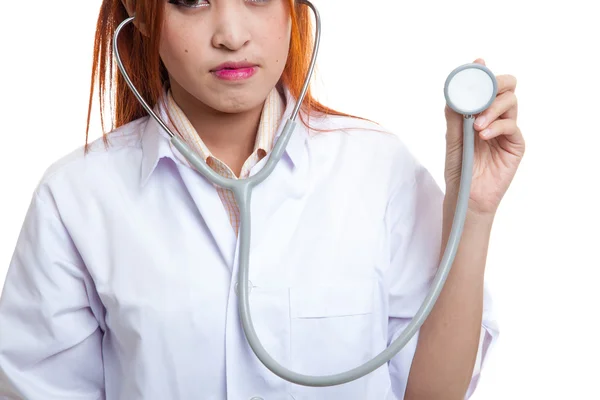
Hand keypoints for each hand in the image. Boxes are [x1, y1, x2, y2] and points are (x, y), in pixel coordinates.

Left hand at [444, 58, 524, 217]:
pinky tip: (483, 135)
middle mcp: (495, 117)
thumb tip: (452, 94)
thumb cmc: (459, 168)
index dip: (484, 73)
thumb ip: (454, 117)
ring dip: (493, 109)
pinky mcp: (516, 144)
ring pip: (511, 103)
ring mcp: (507, 130)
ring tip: (477, 127)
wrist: (466, 195)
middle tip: (484, 92)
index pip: (487, 87)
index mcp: (479, 113)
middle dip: (496, 84)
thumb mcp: (451, 140)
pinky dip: (497, 127)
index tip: (478, 63)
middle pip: (506, 88)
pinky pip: (512, 126)